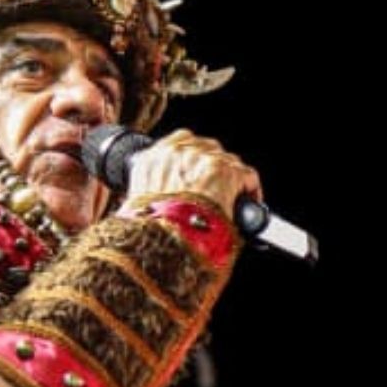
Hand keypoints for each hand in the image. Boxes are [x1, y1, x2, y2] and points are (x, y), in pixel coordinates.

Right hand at [124, 130, 261, 219]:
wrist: (165, 241)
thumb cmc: (150, 231)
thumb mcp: (136, 209)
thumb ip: (151, 196)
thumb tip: (164, 206)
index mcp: (152, 160)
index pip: (177, 145)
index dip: (191, 161)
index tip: (195, 173)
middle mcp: (178, 154)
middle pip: (206, 149)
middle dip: (213, 167)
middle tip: (215, 189)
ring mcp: (205, 160)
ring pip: (228, 161)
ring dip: (232, 178)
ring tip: (233, 198)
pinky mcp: (227, 172)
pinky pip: (246, 175)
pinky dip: (250, 189)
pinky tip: (250, 203)